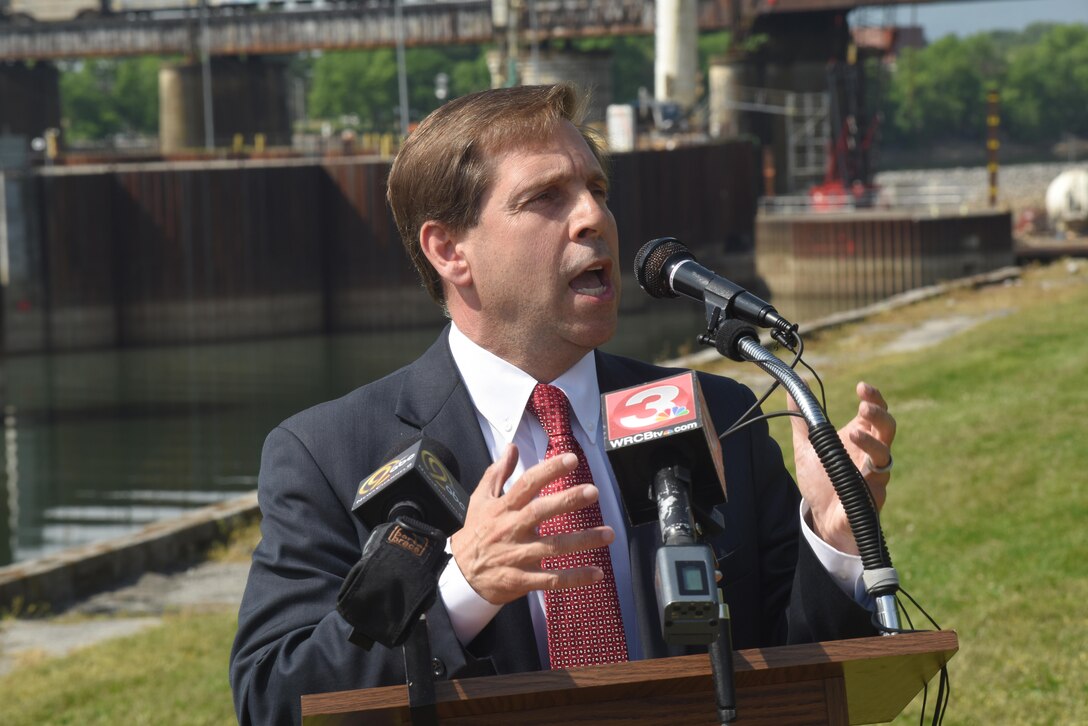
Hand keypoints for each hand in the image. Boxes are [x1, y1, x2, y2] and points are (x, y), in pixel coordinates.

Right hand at [449, 444, 614, 604]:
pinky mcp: (521, 579)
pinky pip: (551, 579)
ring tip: (609, 534)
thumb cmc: (475, 533)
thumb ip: (497, 473)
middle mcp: (512, 529)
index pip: (527, 484)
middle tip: (592, 492)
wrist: (460, 575)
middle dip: (567, 501)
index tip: (571, 459)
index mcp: (503, 508)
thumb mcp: (480, 500)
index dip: (549, 471)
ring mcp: (517, 555)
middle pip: (541, 511)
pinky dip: (574, 578)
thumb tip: (511, 448)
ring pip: (552, 546)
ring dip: (582, 540)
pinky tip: (597, 573)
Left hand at [789, 381, 895, 554]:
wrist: (821, 517)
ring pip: (885, 456)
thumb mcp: (807, 446)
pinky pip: (876, 487)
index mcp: (860, 438)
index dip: (874, 399)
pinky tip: (858, 472)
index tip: (861, 387)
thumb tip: (793, 389)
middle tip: (863, 407)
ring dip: (872, 444)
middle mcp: (872, 455)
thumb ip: (803, 419)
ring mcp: (874, 476)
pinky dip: (869, 478)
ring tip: (854, 433)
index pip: (875, 413)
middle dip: (879, 415)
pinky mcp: (870, 498)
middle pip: (888, 429)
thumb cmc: (821, 480)